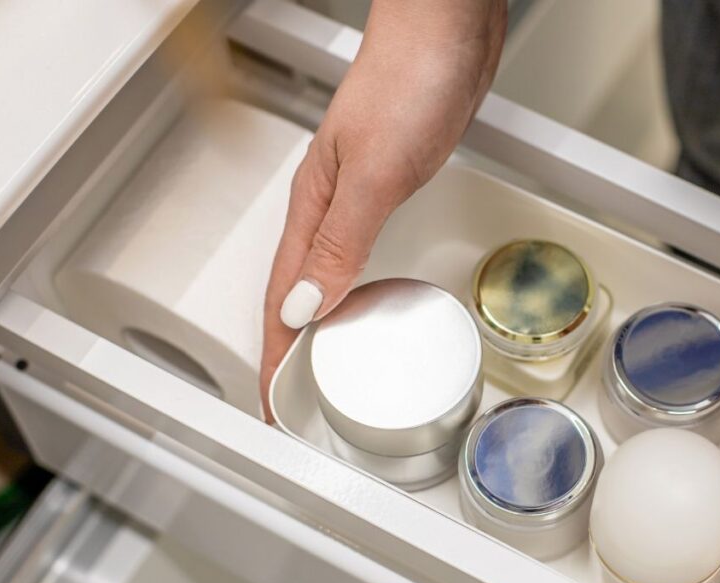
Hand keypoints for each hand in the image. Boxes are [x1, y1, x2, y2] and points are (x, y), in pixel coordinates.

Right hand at [261, 0, 505, 419]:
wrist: (445, 32)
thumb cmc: (407, 82)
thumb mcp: (371, 171)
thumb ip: (338, 241)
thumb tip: (306, 306)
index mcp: (312, 212)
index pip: (281, 304)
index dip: (276, 360)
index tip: (274, 408)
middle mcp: (327, 213)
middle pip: (294, 301)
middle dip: (289, 358)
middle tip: (292, 407)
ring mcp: (357, 205)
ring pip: (323, 284)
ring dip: (318, 331)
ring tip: (321, 373)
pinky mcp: (388, 193)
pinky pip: (356, 262)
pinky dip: (351, 297)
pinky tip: (362, 304)